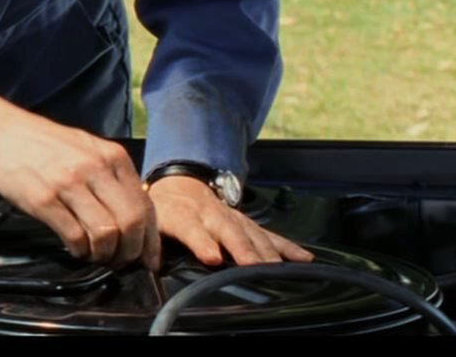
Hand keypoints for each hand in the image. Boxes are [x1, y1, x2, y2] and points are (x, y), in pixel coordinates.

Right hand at [0, 109, 161, 270]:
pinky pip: (74, 236)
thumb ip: (111, 176)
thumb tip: (136, 215)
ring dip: (104, 254)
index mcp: (112, 156)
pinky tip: (75, 248)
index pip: (146, 206)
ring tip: (96, 255)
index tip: (148, 258)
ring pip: (106, 233)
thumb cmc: (43, 143)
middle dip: (131, 251)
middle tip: (121, 261)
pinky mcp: (43, 199)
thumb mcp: (87, 149)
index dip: (150, 240)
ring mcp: (68, 183)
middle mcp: (94, 168)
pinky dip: (80, 250)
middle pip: (132, 222)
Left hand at [148, 176, 314, 266]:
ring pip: (252, 233)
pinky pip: (270, 235)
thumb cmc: (165, 210)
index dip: (202, 242)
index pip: (191, 228)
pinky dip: (288, 248)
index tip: (212, 257)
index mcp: (182, 215)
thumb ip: (153, 243)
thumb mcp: (150, 222)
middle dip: (243, 249)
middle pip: (229, 231)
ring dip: (267, 251)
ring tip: (280, 269)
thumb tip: (152, 265)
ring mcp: (232, 218)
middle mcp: (210, 214)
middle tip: (253, 265)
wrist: (180, 184)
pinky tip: (304, 259)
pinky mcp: (248, 223)